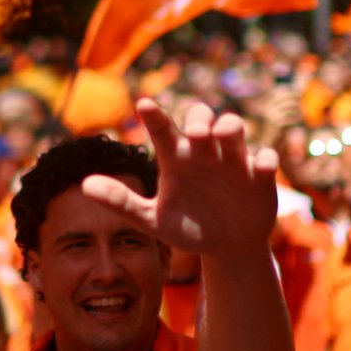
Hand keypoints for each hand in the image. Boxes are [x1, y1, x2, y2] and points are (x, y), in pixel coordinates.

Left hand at [80, 99, 278, 262]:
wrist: (226, 246)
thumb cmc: (187, 227)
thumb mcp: (153, 221)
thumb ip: (122, 202)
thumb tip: (85, 186)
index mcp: (176, 159)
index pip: (164, 131)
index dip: (156, 117)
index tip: (143, 104)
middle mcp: (204, 153)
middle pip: (203, 118)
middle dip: (201, 119)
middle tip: (198, 134)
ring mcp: (233, 161)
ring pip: (234, 128)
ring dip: (230, 127)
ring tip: (223, 137)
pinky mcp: (259, 175)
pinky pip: (265, 157)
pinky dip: (263, 159)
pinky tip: (260, 167)